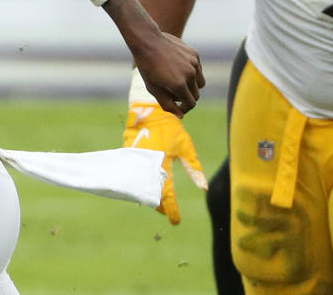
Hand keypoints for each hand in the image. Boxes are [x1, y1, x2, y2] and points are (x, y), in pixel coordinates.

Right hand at [123, 89, 207, 224]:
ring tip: (157, 201)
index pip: (168, 195)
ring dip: (149, 195)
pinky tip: (145, 185)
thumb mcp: (185, 146)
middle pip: (152, 194)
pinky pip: (133, 175)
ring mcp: (136, 161)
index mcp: (163, 165)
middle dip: (159, 205)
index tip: (175, 221)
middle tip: (166, 211)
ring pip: (141, 187)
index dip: (172, 210)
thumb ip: (194, 167)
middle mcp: (148, 166)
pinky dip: (140, 183)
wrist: (149, 111)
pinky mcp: (128, 156)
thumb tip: (204, 188)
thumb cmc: (170, 129)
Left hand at [133, 32, 204, 116]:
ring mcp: (194, 63)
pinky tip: (177, 66)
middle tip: (172, 92)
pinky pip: (198, 69)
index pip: (191, 104)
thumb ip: (167, 104)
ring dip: (191, 85)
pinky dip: (191, 72)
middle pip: (196, 95)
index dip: (184, 108)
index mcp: (179, 84)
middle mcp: (190, 74)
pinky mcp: (195, 54)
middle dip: (186, 97)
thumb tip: (181, 115)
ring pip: (200, 83)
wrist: (148, 41)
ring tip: (177, 80)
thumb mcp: (153, 89)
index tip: (177, 106)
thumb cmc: (147, 67)